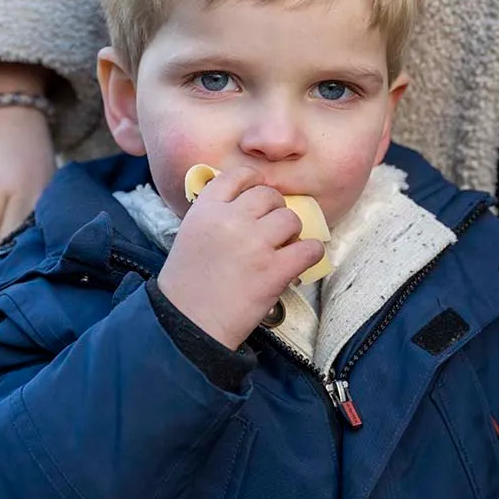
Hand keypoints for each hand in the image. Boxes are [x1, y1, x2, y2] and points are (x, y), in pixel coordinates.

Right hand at [158, 168, 325, 349]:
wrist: (189, 323)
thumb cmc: (187, 283)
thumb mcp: (191, 235)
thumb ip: (215, 215)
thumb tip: (247, 204)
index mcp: (206, 209)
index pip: (238, 176)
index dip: (254, 181)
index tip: (260, 191)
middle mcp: (231, 220)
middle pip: (269, 195)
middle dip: (275, 210)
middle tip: (271, 230)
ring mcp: (255, 243)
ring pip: (291, 219)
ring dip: (292, 232)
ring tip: (283, 248)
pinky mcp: (275, 269)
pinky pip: (310, 248)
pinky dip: (310, 253)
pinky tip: (301, 261)